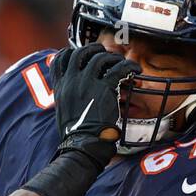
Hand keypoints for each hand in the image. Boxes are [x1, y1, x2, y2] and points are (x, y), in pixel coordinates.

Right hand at [51, 44, 139, 168]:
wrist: (82, 145)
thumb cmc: (76, 135)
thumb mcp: (64, 112)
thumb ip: (68, 99)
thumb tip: (74, 96)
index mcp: (60, 87)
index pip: (60, 59)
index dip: (71, 53)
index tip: (81, 54)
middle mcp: (71, 81)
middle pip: (80, 52)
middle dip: (93, 49)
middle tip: (104, 53)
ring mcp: (87, 83)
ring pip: (100, 57)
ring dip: (113, 57)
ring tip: (121, 62)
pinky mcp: (104, 88)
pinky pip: (119, 68)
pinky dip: (129, 66)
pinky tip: (135, 70)